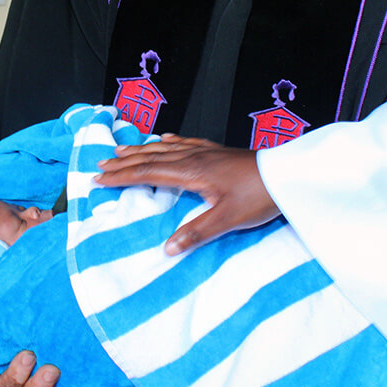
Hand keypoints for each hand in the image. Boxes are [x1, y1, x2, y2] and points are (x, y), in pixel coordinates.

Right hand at [98, 134, 280, 253]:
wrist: (287, 175)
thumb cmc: (259, 196)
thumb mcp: (227, 219)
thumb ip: (196, 232)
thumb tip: (167, 248)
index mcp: (192, 171)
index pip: (148, 172)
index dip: (122, 176)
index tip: (99, 179)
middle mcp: (194, 156)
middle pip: (151, 157)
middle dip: (124, 161)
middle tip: (100, 164)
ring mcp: (207, 151)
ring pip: (166, 147)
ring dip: (141, 149)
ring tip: (122, 150)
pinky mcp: (218, 151)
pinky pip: (187, 141)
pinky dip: (170, 141)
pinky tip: (165, 138)